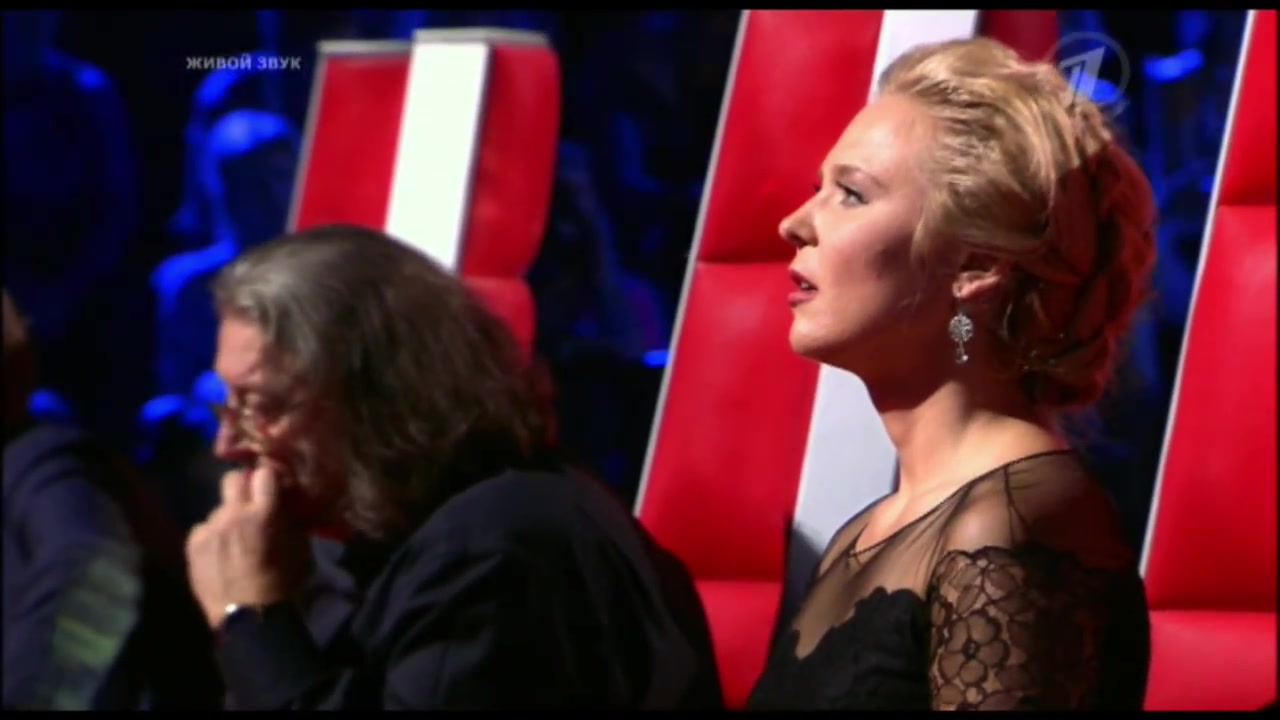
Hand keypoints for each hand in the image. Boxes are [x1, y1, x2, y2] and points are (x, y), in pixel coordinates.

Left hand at [186, 462, 312, 628]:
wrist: (250, 619)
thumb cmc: (283, 583)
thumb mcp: (300, 547)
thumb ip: (288, 519)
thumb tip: (283, 504)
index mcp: (264, 513)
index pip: (263, 472)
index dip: (268, 480)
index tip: (271, 489)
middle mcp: (234, 514)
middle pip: (232, 479)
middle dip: (242, 488)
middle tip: (250, 506)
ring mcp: (210, 528)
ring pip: (217, 508)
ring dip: (227, 518)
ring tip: (235, 540)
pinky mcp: (192, 544)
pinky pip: (203, 528)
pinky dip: (212, 536)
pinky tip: (219, 554)